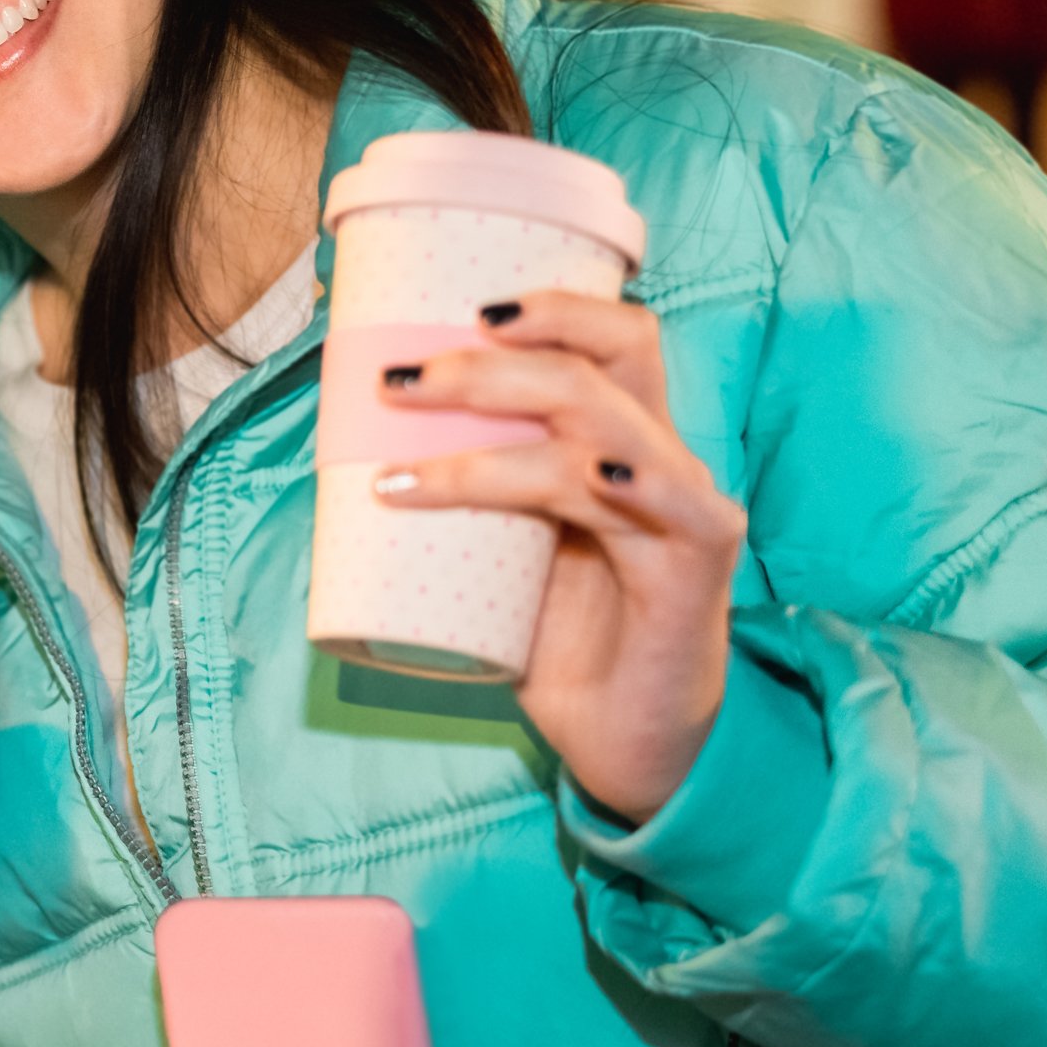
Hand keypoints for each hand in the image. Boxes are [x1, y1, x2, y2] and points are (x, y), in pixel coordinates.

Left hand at [376, 291, 745, 819]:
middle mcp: (659, 458)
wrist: (624, 741)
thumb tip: (349, 449)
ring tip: (406, 470)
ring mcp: (684, 508)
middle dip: (487, 364)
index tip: (462, 306)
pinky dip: (629, 482)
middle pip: (597, 367)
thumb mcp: (498, 548)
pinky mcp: (698, 569)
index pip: (610, 339)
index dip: (552, 305)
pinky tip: (593, 480)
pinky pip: (672, 508)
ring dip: (496, 444)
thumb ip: (458, 496)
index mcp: (618, 438)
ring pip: (602, 434)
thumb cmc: (560, 637)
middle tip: (398, 382)